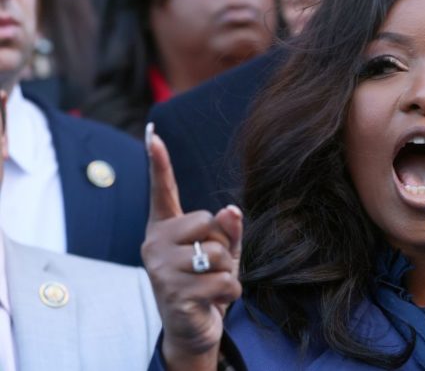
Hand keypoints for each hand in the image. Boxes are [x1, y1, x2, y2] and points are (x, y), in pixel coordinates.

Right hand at [141, 123, 242, 369]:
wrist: (192, 329)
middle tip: (210, 267)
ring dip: (227, 272)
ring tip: (211, 285)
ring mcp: (161, 269)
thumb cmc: (206, 283)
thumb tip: (231, 210)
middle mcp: (154, 244)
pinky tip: (214, 301)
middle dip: (222, 245)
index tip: (153, 134)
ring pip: (218, 253)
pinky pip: (224, 281)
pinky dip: (230, 292)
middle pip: (208, 222)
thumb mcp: (222, 252)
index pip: (162, 192)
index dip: (159, 163)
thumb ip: (227, 230)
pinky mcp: (174, 293)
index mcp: (164, 229)